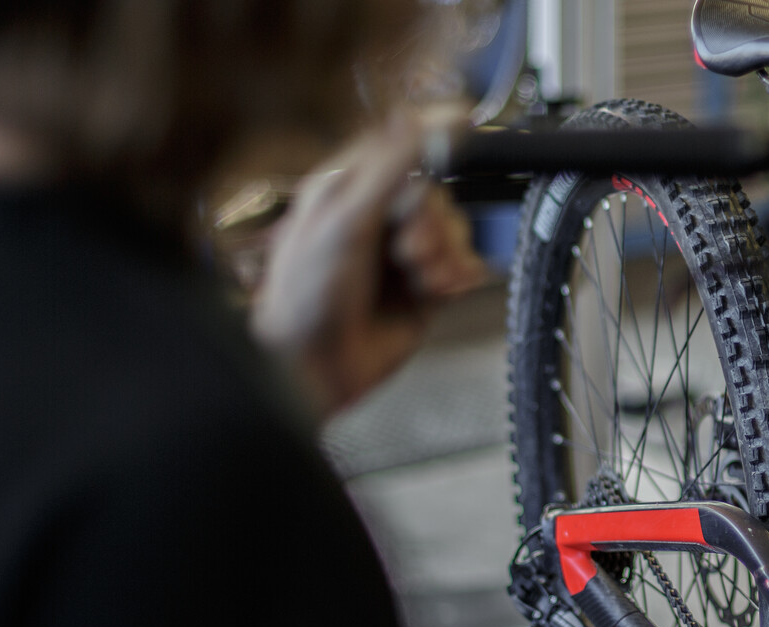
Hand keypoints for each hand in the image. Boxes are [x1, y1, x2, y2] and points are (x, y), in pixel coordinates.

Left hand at [250, 119, 484, 416]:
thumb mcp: (347, 214)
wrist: (313, 367)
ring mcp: (402, 256)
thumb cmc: (306, 293)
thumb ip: (393, 164)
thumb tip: (433, 117)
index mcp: (348, 190)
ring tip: (419, 277)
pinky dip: (458, 278)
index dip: (430, 146)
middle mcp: (376, 219)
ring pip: (454, 232)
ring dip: (445, 254)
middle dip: (431, 223)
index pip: (401, 151)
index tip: (459, 138)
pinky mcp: (424, 291)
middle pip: (435, 196)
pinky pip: (462, 269)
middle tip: (408, 250)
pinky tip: (438, 290)